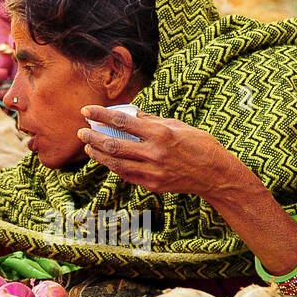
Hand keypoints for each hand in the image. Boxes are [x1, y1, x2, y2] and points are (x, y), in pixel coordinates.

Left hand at [77, 105, 243, 199]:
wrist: (214, 174)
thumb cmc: (198, 144)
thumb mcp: (177, 125)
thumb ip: (151, 121)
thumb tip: (129, 114)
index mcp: (160, 133)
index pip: (122, 122)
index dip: (101, 115)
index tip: (86, 110)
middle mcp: (154, 153)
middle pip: (114, 145)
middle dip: (93, 137)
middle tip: (81, 132)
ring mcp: (153, 172)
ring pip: (116, 164)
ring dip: (99, 154)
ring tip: (89, 147)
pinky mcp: (153, 185)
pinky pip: (127, 175)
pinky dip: (114, 166)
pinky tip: (106, 159)